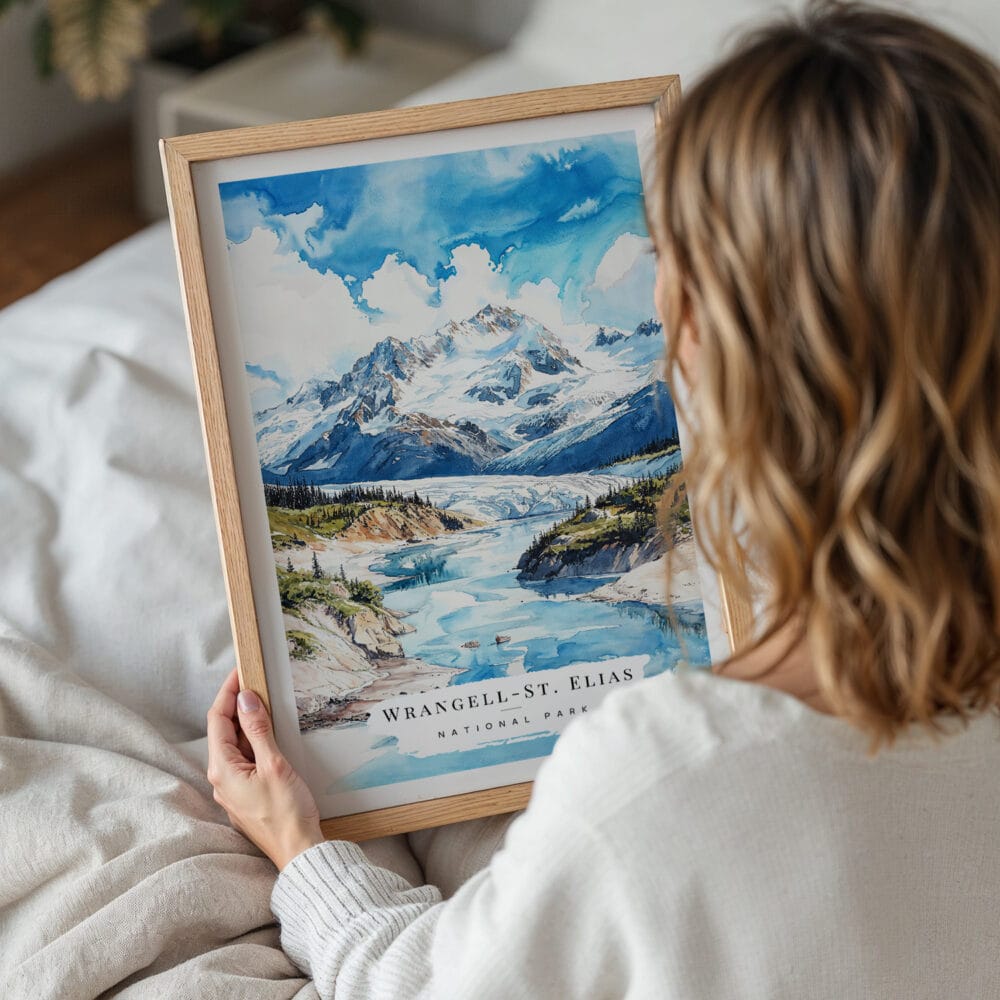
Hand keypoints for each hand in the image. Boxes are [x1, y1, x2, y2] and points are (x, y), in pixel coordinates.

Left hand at [207, 667, 324, 869]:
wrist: (299, 852)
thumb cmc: (287, 813)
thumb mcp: (274, 765)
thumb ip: (258, 730)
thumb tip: (246, 699)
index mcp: (223, 769)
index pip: (218, 719)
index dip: (228, 692)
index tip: (241, 672)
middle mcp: (222, 779)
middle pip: (223, 731)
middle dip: (237, 704)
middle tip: (255, 682)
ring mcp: (233, 788)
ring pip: (235, 745)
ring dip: (247, 723)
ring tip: (264, 702)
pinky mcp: (247, 795)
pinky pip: (245, 760)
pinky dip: (254, 741)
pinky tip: (269, 734)